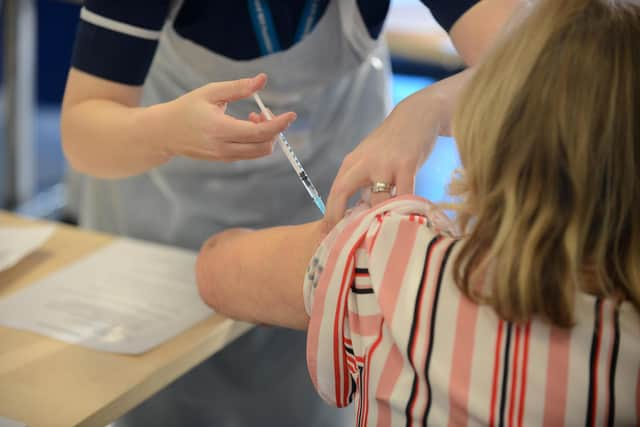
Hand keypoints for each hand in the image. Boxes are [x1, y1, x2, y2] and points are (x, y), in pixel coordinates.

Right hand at [162, 74, 295, 161]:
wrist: (165, 133)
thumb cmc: (187, 108)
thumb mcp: (211, 92)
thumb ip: (238, 87)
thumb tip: (262, 80)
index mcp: (219, 129)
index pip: (258, 132)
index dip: (278, 125)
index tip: (291, 115)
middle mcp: (223, 147)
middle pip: (263, 147)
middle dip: (273, 130)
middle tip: (263, 111)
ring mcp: (224, 157)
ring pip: (258, 153)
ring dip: (265, 136)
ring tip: (254, 116)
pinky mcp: (224, 160)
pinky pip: (249, 154)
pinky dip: (256, 141)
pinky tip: (246, 125)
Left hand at [325, 91, 441, 226]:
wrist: (418, 115)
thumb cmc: (394, 143)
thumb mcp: (371, 159)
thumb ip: (363, 183)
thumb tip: (360, 213)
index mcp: (352, 163)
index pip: (335, 191)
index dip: (330, 214)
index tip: (330, 234)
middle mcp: (363, 162)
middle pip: (342, 191)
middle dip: (340, 216)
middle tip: (345, 239)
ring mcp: (385, 163)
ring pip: (378, 199)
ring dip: (380, 218)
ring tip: (385, 235)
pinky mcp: (406, 164)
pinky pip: (404, 194)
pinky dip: (405, 208)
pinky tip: (408, 218)